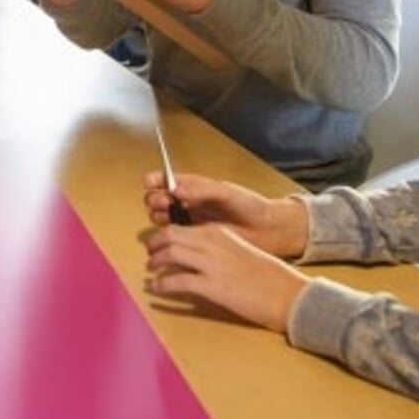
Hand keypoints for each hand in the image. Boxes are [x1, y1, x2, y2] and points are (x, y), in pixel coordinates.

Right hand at [143, 171, 307, 258]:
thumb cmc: (252, 207)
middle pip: (161, 198)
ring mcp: (192, 221)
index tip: (149, 182)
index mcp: (197, 187)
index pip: (169, 179)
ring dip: (158, 215)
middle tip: (161, 203)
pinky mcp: (196, 239)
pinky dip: (167, 234)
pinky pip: (175, 236)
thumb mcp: (227, 193)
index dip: (157, 180)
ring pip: (164, 216)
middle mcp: (191, 203)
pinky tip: (169, 234)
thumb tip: (176, 189)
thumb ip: (201, 190)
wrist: (269, 231)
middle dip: (156, 198)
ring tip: (163, 217)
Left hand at [144, 222, 310, 333]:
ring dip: (156, 262)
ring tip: (151, 270)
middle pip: (171, 235)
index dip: (165, 235)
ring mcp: (212, 264)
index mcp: (220, 233)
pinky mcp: (212, 286)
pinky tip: (157, 289)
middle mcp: (213, 243)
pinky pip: (177, 281)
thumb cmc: (268, 276)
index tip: (158, 243)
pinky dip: (162, 284)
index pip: (183, 227)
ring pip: (170, 253)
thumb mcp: (240, 251)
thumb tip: (195, 256)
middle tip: (150, 254)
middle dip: (155, 244)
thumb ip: (217, 249)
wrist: (288, 294)